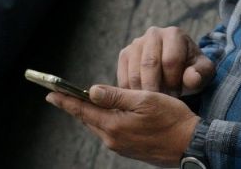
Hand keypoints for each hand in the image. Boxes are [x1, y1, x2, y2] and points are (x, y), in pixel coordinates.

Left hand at [48, 85, 200, 166]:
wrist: (191, 145)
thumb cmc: (172, 119)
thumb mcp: (145, 100)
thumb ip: (116, 96)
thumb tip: (91, 91)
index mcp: (114, 125)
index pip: (82, 110)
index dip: (65, 100)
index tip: (50, 93)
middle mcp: (113, 139)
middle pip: (88, 118)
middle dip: (76, 105)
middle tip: (61, 94)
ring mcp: (120, 146)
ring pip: (99, 124)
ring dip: (91, 112)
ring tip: (83, 100)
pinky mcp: (129, 149)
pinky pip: (110, 131)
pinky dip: (105, 119)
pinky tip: (109, 112)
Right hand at [118, 26, 213, 95]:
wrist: (178, 67)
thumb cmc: (192, 70)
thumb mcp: (202, 72)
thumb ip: (199, 75)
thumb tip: (192, 78)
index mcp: (174, 34)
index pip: (170, 60)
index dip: (174, 82)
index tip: (177, 96)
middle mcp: (153, 33)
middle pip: (149, 64)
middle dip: (156, 89)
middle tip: (161, 104)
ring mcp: (136, 43)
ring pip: (135, 72)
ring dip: (143, 92)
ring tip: (153, 103)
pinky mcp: (125, 54)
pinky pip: (123, 77)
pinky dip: (132, 92)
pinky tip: (143, 100)